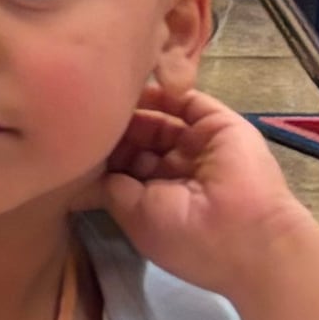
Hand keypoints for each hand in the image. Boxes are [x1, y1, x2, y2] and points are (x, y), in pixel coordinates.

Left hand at [96, 78, 318, 295]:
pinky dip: (163, 91)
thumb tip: (94, 164)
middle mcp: (180, 168)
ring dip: (133, 108)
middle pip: (140, 137)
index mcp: (161, 194)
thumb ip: (112, 185)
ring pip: (160, 116)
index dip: (102, 150)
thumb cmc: (183, 234)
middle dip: (115, 127)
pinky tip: (135, 84)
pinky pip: (188, 100)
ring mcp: (200, 144)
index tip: (73, 136)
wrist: (246, 235)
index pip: (126, 163)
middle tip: (83, 112)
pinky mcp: (220, 124)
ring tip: (104, 95)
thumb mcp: (135, 216)